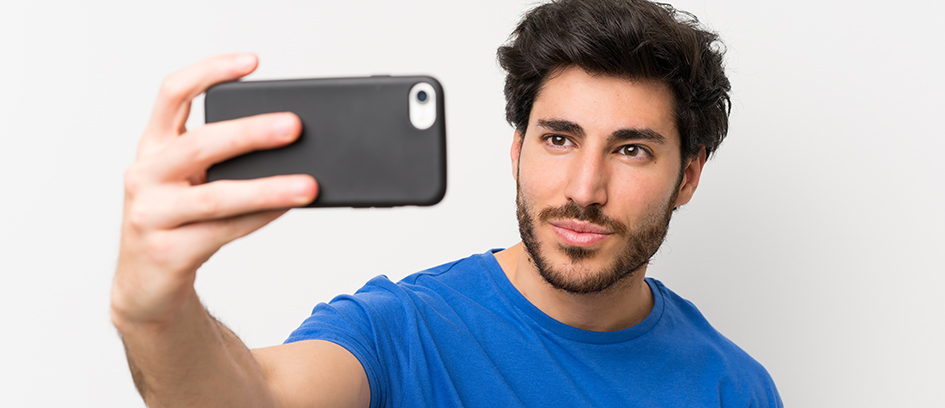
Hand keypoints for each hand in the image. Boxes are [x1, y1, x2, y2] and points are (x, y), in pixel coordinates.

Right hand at [111, 54, 317, 328]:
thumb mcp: (192, 183)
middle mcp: (146, 175)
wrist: (145, 288)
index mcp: (153, 147)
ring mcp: (152, 215)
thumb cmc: (178, 224)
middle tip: (294, 127)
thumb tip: (290, 147)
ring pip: (218, 196)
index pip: (172, 93)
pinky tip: (286, 208)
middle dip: (251, 132)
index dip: (210, 72)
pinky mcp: (168, 252)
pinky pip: (224, 230)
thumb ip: (224, 162)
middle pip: (201, 143)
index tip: (252, 63)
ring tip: (308, 185)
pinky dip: (260, 218)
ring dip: (269, 188)